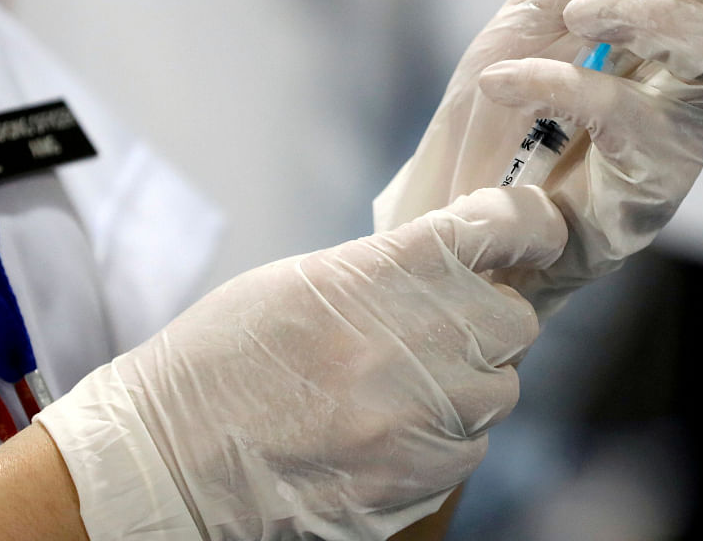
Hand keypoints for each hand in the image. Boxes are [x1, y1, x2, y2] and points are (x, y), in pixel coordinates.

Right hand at [36, 186, 566, 539]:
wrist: (168, 460)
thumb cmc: (223, 359)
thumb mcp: (306, 280)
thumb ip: (394, 269)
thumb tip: (463, 265)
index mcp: (388, 271)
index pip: (504, 227)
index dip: (530, 225)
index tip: (533, 231)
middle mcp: (422, 339)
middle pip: (517, 320)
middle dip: (488, 321)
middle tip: (439, 330)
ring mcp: (426, 415)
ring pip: (500, 390)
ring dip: (467, 384)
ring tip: (400, 389)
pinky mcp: (421, 478)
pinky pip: (471, 448)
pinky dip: (444, 438)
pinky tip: (388, 434)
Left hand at [374, 0, 702, 315]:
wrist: (457, 203)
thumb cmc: (508, 108)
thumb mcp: (545, 3)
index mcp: (694, 35)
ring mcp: (685, 139)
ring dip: (649, 11)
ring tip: (577, 11)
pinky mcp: (650, 191)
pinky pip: (625, 117)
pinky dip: (560, 83)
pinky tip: (507, 81)